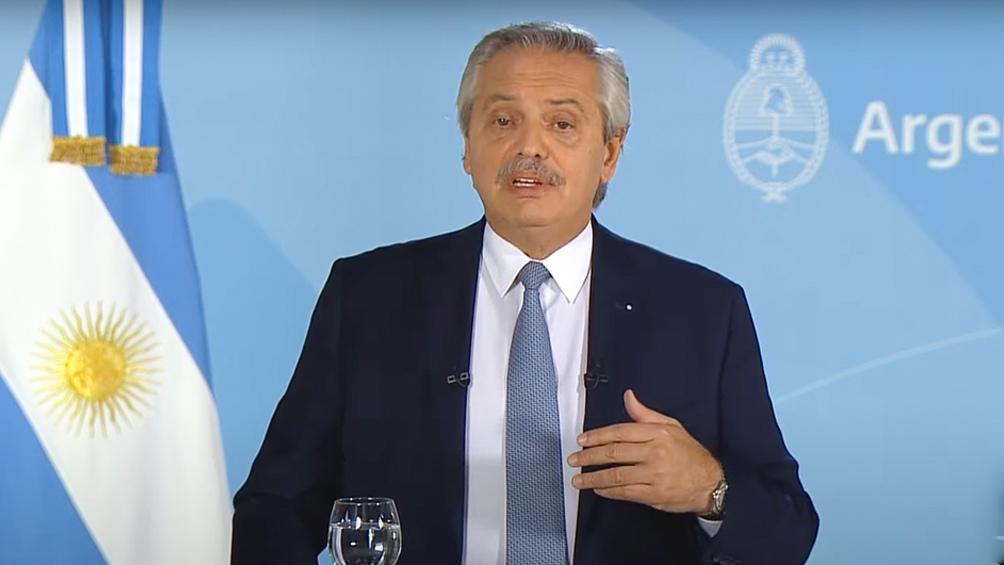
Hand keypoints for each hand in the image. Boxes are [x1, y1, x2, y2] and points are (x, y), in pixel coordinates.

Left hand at [568, 389, 722, 514]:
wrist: (710, 483)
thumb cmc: (690, 454)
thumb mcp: (671, 427)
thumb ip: (645, 414)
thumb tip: (628, 397)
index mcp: (657, 433)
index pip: (620, 432)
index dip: (597, 436)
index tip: (582, 440)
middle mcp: (654, 452)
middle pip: (614, 452)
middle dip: (589, 456)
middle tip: (574, 459)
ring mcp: (654, 474)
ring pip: (616, 474)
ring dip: (594, 477)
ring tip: (578, 479)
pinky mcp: (654, 494)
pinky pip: (625, 492)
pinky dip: (609, 491)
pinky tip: (598, 489)